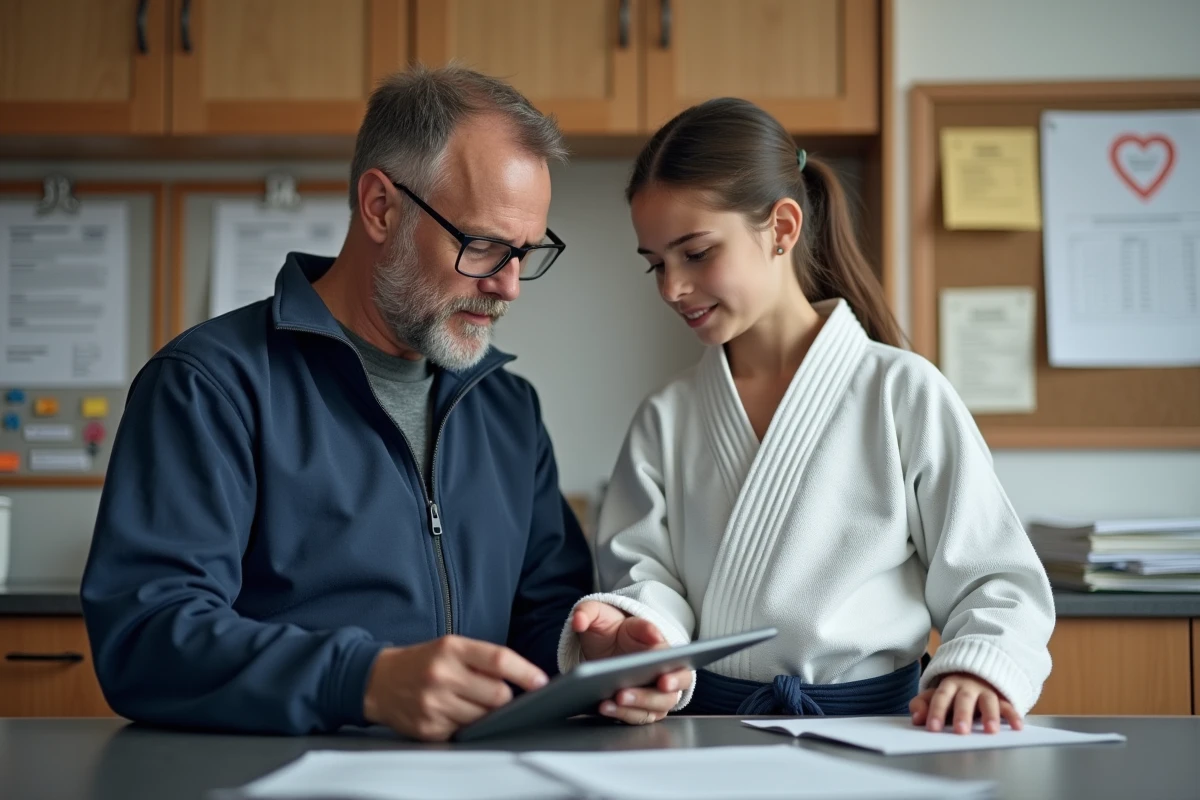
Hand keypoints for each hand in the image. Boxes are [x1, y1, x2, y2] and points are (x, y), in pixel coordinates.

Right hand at [362, 635, 547, 740]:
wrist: (377, 681)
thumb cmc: (422, 662)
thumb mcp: (450, 646)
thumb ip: (483, 659)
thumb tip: (523, 678)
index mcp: (451, 648)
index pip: (499, 660)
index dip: (525, 672)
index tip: (541, 681)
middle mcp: (442, 675)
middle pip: (498, 694)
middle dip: (505, 697)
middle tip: (497, 693)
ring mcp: (434, 704)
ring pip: (484, 717)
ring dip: (487, 713)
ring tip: (471, 702)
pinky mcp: (429, 728)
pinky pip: (465, 732)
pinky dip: (467, 725)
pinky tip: (453, 713)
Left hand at [571, 600, 691, 725]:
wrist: (604, 645)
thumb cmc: (610, 628)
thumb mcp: (599, 613)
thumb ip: (588, 612)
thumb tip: (579, 621)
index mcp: (661, 647)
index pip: (677, 662)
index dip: (674, 675)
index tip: (663, 680)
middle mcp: (664, 672)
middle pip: (669, 693)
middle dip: (647, 697)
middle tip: (623, 694)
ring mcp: (655, 693)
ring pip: (654, 709)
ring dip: (633, 708)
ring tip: (607, 703)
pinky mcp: (642, 707)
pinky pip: (637, 717)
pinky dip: (622, 715)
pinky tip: (603, 708)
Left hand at [910, 672, 1021, 733]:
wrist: (976, 671)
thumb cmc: (952, 692)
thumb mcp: (936, 695)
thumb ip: (922, 705)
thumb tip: (916, 718)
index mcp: (948, 685)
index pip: (940, 697)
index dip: (936, 711)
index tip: (932, 728)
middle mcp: (968, 687)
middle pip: (964, 699)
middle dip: (963, 715)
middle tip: (961, 732)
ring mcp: (986, 691)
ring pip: (988, 701)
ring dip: (990, 715)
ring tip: (990, 731)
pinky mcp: (1001, 698)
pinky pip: (1008, 705)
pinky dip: (1013, 715)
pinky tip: (1017, 727)